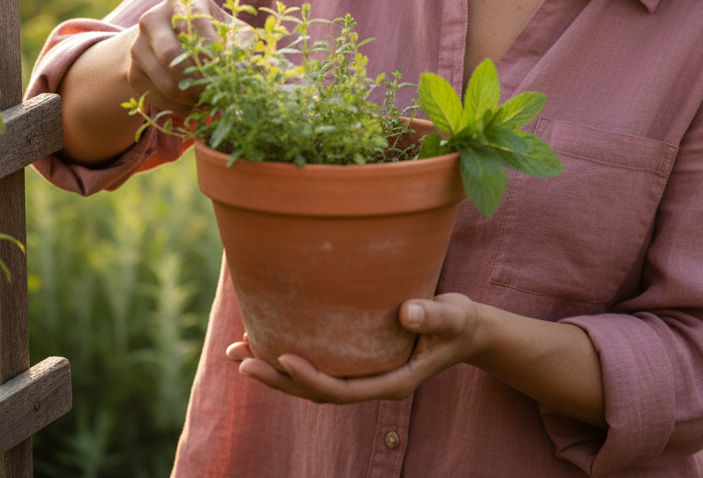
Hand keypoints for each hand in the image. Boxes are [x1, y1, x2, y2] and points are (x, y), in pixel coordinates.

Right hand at [128, 0, 243, 115]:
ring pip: (166, 82)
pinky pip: (158, 98)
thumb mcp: (231, 29)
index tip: (231, 71)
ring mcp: (138, 46)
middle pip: (171, 56)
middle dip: (200, 80)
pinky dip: (181, 108)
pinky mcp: (133, 72)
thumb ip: (242, 44)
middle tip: (221, 93)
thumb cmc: (215, 32)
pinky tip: (198, 104)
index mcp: (182, 0)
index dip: (214, 54)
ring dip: (193, 98)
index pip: (195, 28)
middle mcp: (153, 18)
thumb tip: (243, 71)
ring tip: (214, 101)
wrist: (174, 40)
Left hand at [225, 293, 481, 403]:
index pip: (342, 389)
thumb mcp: (453, 317)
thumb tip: (407, 311)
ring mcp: (363, 374)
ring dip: (274, 370)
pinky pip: (320, 364)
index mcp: (392, 382)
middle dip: (276, 379)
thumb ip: (433, 315)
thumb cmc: (459, 322)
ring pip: (312, 381)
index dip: (311, 378)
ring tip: (237, 352)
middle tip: (240, 359)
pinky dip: (291, 355)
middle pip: (317, 391)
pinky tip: (268, 337)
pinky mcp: (358, 359)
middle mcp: (371, 383)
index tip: (284, 358)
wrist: (465, 329)